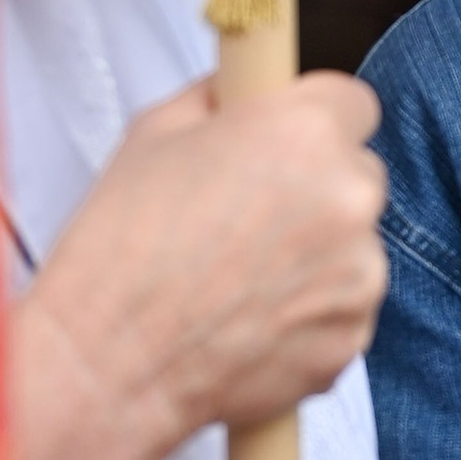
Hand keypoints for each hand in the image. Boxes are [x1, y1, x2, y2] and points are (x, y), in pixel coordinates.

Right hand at [7, 76, 386, 459]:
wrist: (103, 375)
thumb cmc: (112, 252)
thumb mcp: (154, 143)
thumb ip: (222, 109)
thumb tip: (254, 84)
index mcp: (297, 137)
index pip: (352, 101)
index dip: (307, 129)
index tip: (275, 149)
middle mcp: (344, 205)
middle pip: (357, 180)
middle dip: (311, 198)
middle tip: (237, 225)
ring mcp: (354, 284)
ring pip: (354, 253)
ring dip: (310, 267)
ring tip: (225, 291)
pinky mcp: (348, 348)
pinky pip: (342, 318)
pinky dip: (306, 324)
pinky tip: (239, 336)